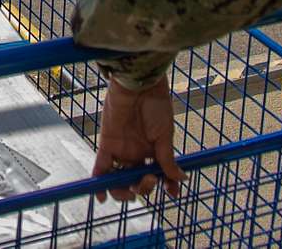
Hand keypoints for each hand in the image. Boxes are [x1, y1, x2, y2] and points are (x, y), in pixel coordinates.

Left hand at [91, 77, 181, 202]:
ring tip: (130, 189)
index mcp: (153, 150)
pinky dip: (100, 182)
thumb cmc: (156, 105)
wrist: (139, 85)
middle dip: (143, 188)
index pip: (157, 174)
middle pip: (137, 180)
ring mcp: (122, 150)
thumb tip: (181, 179)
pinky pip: (101, 167)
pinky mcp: (107, 144)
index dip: (165, 185)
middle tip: (149, 179)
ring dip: (124, 190)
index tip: (173, 192)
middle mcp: (137, 153)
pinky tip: (102, 196)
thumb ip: (167, 159)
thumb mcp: (165, 134)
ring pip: (119, 179)